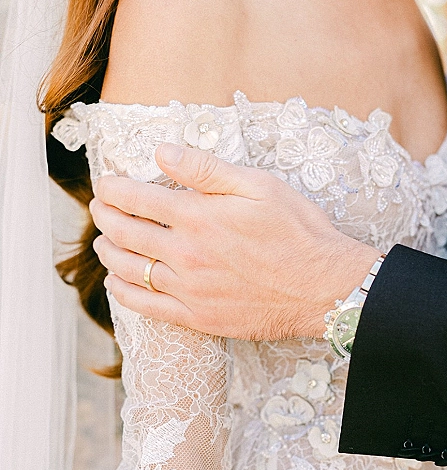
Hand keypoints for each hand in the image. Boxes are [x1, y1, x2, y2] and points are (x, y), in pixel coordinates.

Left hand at [90, 144, 379, 340]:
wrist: (324, 287)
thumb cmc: (299, 232)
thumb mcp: (259, 185)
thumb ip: (207, 169)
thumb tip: (163, 152)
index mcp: (198, 216)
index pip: (136, 198)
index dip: (112, 189)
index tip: (104, 184)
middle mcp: (186, 254)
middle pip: (126, 233)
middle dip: (104, 217)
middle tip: (99, 209)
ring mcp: (190, 289)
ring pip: (129, 270)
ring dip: (108, 253)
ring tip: (103, 242)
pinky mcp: (199, 317)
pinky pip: (147, 307)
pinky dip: (124, 293)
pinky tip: (117, 283)